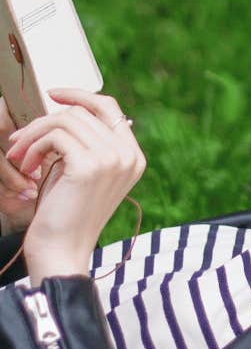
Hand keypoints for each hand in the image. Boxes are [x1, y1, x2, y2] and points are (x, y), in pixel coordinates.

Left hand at [6, 90, 145, 284]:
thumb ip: (87, 142)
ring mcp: (112, 159)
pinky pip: (55, 135)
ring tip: (20, 156)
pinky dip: (34, 146)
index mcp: (133, 156)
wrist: (61, 254)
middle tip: (19, 141)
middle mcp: (128, 155)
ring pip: (66, 120)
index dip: (81, 95)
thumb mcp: (83, 172)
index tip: (53, 94)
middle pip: (82, 111)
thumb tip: (67, 108)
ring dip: (35, 135)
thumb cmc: (66, 215)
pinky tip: (26, 166)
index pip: (110, 107)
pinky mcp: (90, 165)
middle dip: (44, 121)